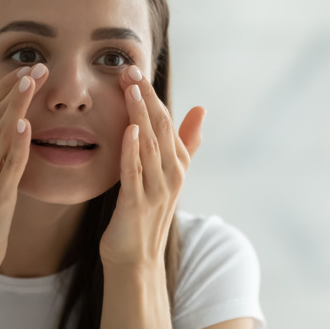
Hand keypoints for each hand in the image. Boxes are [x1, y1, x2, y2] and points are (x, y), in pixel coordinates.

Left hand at [99, 65, 204, 266]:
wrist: (135, 259)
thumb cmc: (146, 214)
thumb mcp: (167, 174)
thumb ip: (185, 143)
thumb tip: (201, 108)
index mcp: (177, 164)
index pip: (166, 121)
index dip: (152, 94)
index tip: (135, 69)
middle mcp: (171, 174)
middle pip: (160, 128)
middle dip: (146, 97)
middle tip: (130, 70)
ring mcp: (156, 190)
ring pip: (149, 145)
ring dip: (140, 116)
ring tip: (130, 89)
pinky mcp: (137, 205)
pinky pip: (135, 172)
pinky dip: (132, 150)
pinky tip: (128, 130)